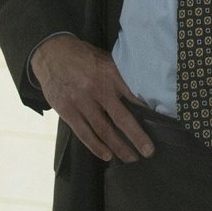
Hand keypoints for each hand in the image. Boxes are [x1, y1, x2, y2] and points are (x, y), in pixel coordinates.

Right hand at [30, 35, 154, 162]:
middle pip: (121, 118)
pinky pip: (84, 133)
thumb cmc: (83, 56)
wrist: (51, 52)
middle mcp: (97, 89)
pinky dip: (96, 146)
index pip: (134, 96)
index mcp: (110, 74)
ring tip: (131, 158)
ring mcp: (81, 102)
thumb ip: (119, 76)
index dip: (147, 111)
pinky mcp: (68, 111)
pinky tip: (107, 155)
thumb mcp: (105, 59)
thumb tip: (140, 93)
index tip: (160, 124)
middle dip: (137, 137)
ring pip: (103, 130)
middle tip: (148, 151)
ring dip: (118, 147)